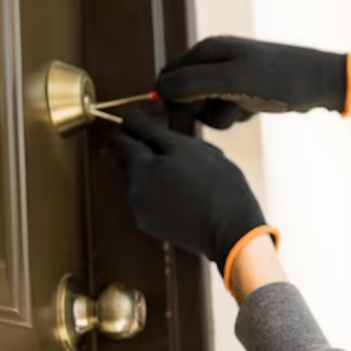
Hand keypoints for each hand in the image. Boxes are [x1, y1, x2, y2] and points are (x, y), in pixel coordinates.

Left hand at [108, 111, 267, 274]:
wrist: (233, 233)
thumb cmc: (216, 185)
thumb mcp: (187, 148)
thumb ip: (152, 131)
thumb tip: (128, 118)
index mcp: (137, 169)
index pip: (117, 138)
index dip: (136, 126)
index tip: (161, 125)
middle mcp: (130, 192)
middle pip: (124, 159)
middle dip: (147, 148)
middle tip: (181, 149)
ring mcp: (140, 212)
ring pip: (137, 178)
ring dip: (155, 169)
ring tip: (188, 172)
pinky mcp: (153, 226)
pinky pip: (147, 197)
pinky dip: (160, 188)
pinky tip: (187, 191)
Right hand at [156, 36, 349, 128]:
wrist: (320, 83)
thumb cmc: (278, 81)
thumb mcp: (232, 83)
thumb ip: (192, 84)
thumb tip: (161, 92)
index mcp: (207, 50)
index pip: (167, 78)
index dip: (172, 103)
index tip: (188, 121)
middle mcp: (215, 59)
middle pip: (184, 94)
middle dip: (199, 111)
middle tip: (224, 115)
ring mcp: (231, 74)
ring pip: (206, 106)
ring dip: (221, 116)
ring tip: (244, 110)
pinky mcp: (245, 89)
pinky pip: (226, 109)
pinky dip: (236, 115)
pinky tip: (253, 111)